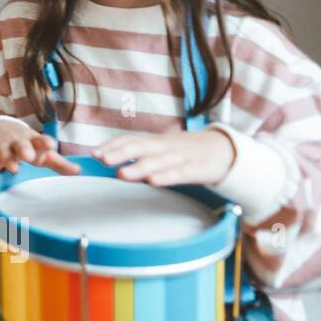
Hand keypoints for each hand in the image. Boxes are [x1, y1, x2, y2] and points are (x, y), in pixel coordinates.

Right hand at [0, 119, 80, 176]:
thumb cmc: (25, 144)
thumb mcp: (41, 151)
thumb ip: (59, 163)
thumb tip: (79, 171)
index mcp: (33, 140)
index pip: (40, 140)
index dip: (45, 143)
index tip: (51, 145)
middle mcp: (17, 141)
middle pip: (21, 144)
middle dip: (24, 149)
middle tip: (29, 156)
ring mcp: (1, 145)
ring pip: (3, 151)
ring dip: (8, 159)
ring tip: (14, 168)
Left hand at [95, 128, 235, 186]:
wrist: (225, 150)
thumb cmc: (185, 152)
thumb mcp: (162, 149)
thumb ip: (139, 153)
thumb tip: (107, 159)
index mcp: (156, 141)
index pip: (131, 139)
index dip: (113, 145)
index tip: (94, 153)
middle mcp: (166, 146)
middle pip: (141, 147)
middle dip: (120, 153)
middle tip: (102, 160)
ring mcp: (182, 157)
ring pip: (158, 161)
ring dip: (139, 167)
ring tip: (122, 174)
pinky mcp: (198, 169)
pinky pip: (180, 173)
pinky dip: (166, 177)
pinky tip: (153, 181)